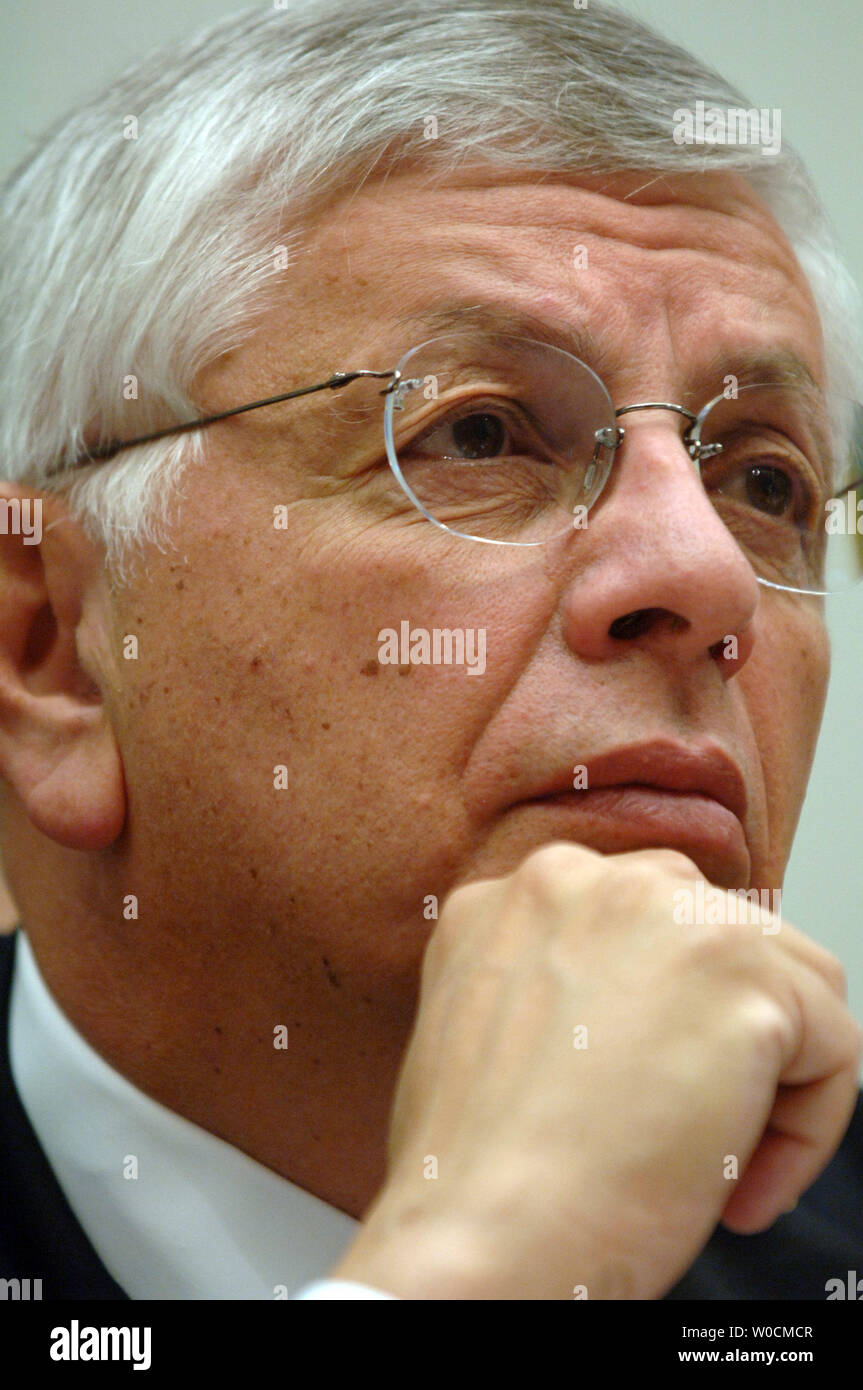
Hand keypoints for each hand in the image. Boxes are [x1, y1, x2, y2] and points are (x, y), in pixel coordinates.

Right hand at [333, 843, 861, 1298]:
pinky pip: (831, 1046)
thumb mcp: (490, 1029)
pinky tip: (738, 1191)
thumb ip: (558, 981)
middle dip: (722, 1033)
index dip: (666, 1020)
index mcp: (520, 894)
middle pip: (719, 933)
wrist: (479, 1234)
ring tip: (717, 1164)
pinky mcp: (738, 973)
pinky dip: (808, 1131)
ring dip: (772, 1078)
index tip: (646, 1096)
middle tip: (688, 1128)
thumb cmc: (475, 1170)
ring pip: (789, 980)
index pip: (646, 924)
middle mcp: (585, 878)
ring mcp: (662, 913)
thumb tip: (647, 1010)